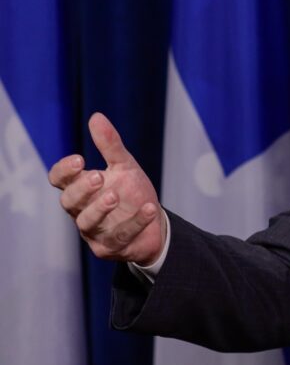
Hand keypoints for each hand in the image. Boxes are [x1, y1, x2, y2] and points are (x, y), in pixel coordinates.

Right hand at [48, 112, 165, 264]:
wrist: (155, 224)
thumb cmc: (132, 193)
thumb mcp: (124, 166)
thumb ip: (110, 145)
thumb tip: (96, 117)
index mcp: (81, 189)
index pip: (60, 180)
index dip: (64, 171)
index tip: (80, 160)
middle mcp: (82, 211)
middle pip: (69, 202)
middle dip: (81, 189)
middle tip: (98, 176)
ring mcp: (94, 231)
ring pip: (87, 222)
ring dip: (100, 208)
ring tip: (114, 194)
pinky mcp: (110, 247)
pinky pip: (120, 236)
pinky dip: (135, 222)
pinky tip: (149, 208)